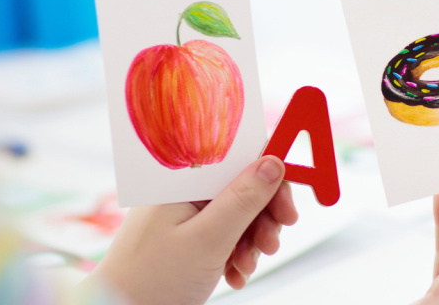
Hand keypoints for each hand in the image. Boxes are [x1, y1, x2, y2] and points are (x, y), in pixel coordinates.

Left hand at [90, 155, 297, 304]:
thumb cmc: (151, 280)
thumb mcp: (208, 239)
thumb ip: (243, 199)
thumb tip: (274, 162)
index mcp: (181, 181)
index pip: (236, 158)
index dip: (269, 178)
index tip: (288, 207)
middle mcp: (182, 193)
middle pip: (241, 188)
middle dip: (263, 217)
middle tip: (271, 243)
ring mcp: (184, 217)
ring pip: (237, 215)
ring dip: (251, 241)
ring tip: (246, 265)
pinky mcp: (187, 240)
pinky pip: (224, 236)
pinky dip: (236, 254)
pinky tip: (234, 274)